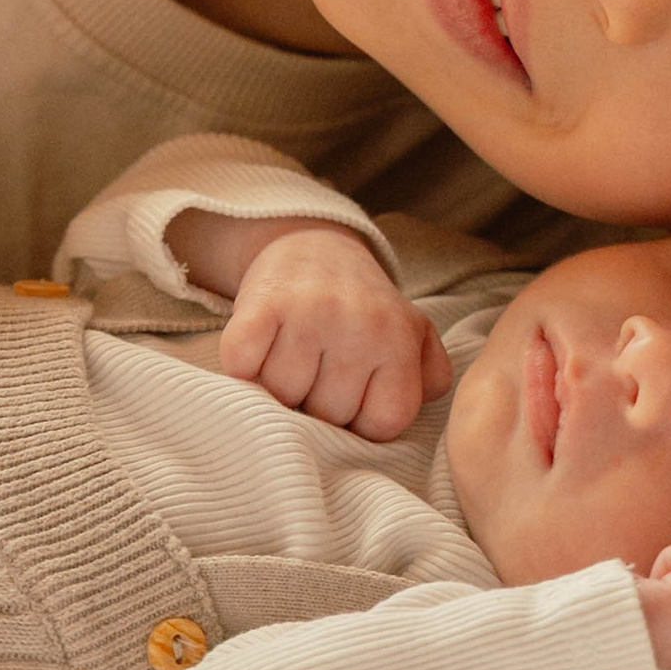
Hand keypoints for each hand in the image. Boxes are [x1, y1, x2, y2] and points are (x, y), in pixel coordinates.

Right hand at [218, 226, 452, 440]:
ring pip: (281, 396)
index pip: (381, 424)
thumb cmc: (365, 307)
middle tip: (319, 369)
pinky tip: (260, 349)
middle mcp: (359, 324)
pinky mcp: (262, 303)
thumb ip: (428, 378)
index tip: (353, 397)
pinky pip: (241, 367)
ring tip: (293, 357)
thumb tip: (402, 416)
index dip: (361, 421)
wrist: (314, 245)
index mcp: (399, 339)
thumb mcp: (415, 334)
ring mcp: (309, 312)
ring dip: (278, 388)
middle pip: (328, 415)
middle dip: (319, 405)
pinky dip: (242, 368)